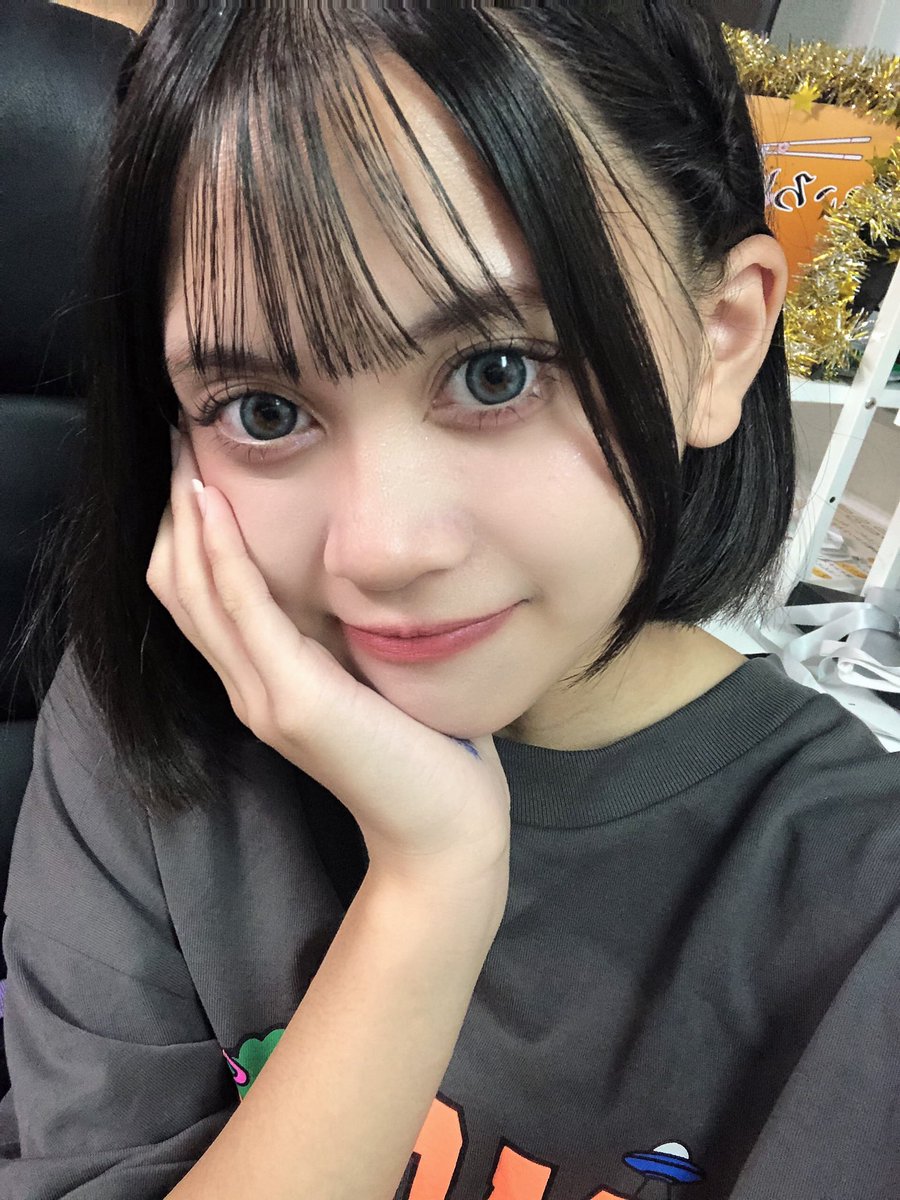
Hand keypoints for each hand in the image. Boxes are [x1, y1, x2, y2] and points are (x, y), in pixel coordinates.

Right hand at [147, 433, 511, 887]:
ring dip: (186, 520)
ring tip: (185, 458)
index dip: (184, 533)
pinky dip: (220, 553)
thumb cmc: (419, 746)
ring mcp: (262, 696)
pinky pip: (240, 610)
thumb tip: (337, 570)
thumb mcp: (365, 673)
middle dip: (174, 513)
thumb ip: (335, 633)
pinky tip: (213, 504)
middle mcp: (247, 688)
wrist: (443, 826)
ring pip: (193, 593)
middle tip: (178, 445)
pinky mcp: (291, 700)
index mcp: (262, 681)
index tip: (194, 470)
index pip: (196, 598)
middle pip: (177, 588)